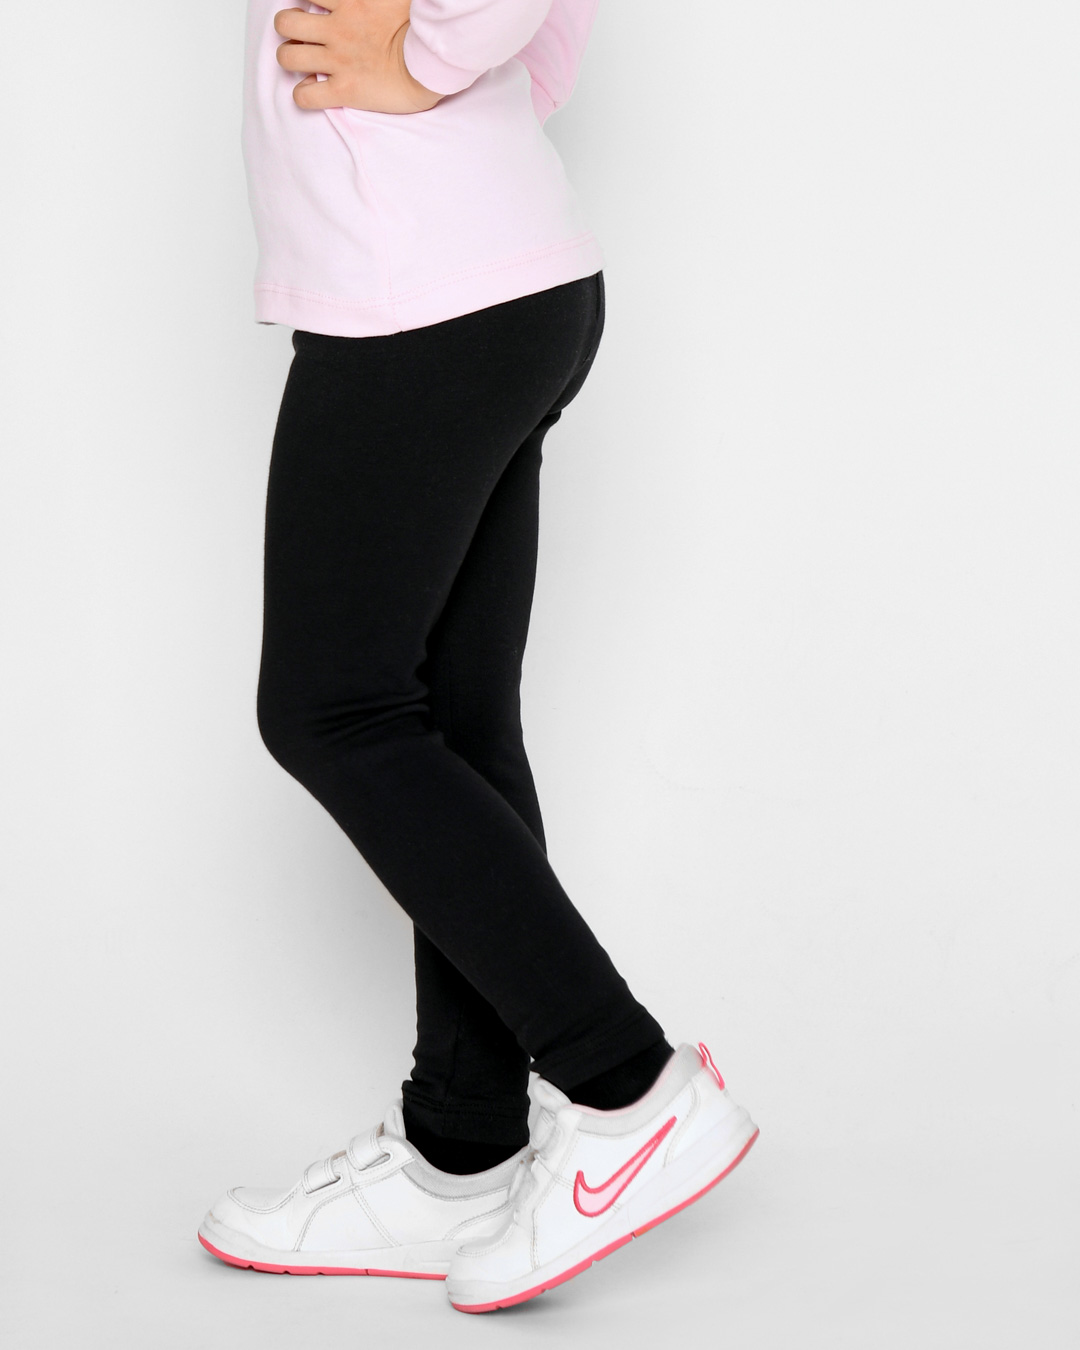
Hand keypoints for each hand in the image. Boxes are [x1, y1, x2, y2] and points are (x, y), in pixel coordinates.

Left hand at [274, 0, 442, 113]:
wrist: (433, 63)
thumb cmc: (422, 27)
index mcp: (351, 0)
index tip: (314, 8)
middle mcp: (338, 29)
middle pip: (286, 22)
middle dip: (289, 28)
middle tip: (304, 35)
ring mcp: (338, 61)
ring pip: (287, 57)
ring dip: (290, 58)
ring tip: (304, 61)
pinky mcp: (345, 91)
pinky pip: (304, 96)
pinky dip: (303, 94)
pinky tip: (314, 89)